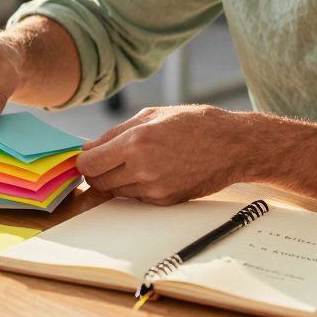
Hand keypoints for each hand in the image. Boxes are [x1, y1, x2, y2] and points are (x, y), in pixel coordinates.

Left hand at [77, 105, 253, 204]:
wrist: (232, 145)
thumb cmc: (194, 123)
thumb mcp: (151, 115)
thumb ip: (115, 133)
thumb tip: (88, 148)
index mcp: (136, 142)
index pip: (88, 164)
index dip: (83, 161)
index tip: (88, 156)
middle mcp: (142, 168)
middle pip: (98, 182)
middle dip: (97, 172)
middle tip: (107, 160)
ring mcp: (154, 189)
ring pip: (116, 192)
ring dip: (117, 180)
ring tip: (136, 162)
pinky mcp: (165, 201)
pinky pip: (136, 198)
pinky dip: (136, 187)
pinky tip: (154, 170)